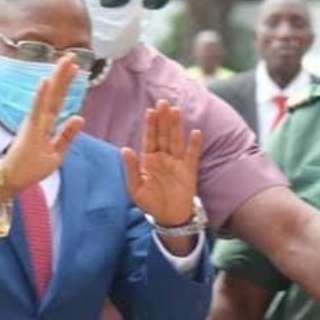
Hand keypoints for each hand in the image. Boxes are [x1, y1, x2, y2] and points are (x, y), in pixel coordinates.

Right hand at [0, 54, 84, 197]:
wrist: (11, 180)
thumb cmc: (30, 168)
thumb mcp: (56, 154)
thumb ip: (66, 135)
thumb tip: (79, 117)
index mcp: (46, 124)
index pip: (59, 100)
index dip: (67, 83)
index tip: (76, 66)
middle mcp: (40, 119)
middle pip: (55, 93)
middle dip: (63, 74)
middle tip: (72, 54)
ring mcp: (34, 123)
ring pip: (48, 98)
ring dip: (56, 79)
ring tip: (64, 61)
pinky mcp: (29, 131)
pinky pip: (36, 111)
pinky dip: (41, 96)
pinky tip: (45, 81)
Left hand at [122, 100, 202, 225]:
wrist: (169, 217)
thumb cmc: (150, 202)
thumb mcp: (135, 189)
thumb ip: (131, 169)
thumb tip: (124, 149)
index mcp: (149, 160)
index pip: (149, 138)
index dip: (150, 125)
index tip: (150, 111)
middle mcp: (163, 157)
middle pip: (164, 134)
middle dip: (163, 119)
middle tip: (163, 102)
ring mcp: (177, 162)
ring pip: (176, 140)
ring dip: (176, 126)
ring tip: (175, 110)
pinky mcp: (189, 170)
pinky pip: (192, 155)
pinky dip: (195, 144)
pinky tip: (195, 133)